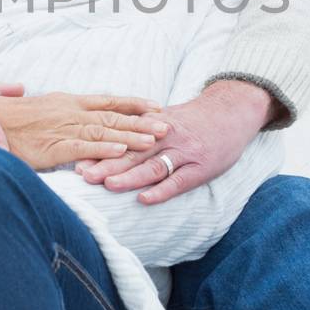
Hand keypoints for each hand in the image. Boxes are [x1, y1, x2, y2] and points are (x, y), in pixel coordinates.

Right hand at [0, 93, 170, 169]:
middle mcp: (67, 111)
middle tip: (167, 124)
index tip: (156, 105)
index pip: (107, 101)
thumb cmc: (5, 122)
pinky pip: (81, 148)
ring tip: (154, 138)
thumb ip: (58, 116)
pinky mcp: (49, 147)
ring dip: (130, 135)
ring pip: (102, 131)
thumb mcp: (38, 113)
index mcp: (66, 102)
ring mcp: (59, 128)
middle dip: (141, 120)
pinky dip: (102, 149)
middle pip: (112, 115)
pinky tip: (121, 152)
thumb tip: (70, 117)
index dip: (133, 103)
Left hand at [75, 80, 273, 203]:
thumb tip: (105, 143)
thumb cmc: (194, 118)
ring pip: (153, 165)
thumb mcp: (165, 118)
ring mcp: (186, 152)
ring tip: (107, 184)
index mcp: (154, 125)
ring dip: (129, 176)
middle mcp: (167, 137)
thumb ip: (139, 130)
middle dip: (106, 163)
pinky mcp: (202, 167)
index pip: (122, 138)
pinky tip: (145, 199)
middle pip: (132, 152)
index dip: (99, 148)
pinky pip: (180, 181)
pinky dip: (162, 190)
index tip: (76, 156)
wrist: (233, 110)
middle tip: (83, 173)